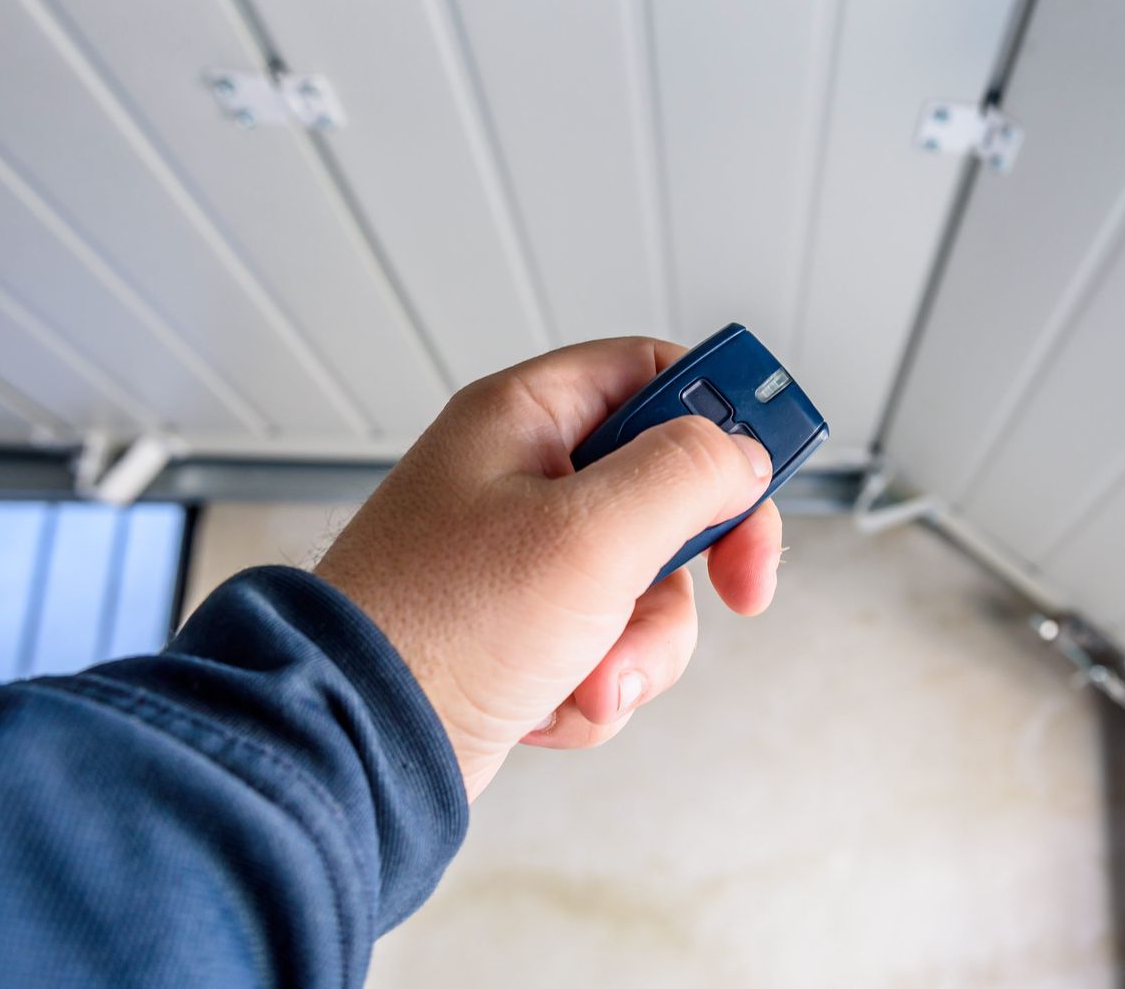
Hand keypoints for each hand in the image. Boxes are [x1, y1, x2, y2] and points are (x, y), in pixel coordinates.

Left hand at [315, 337, 780, 799]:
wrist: (355, 750)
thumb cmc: (440, 628)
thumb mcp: (592, 533)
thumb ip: (687, 474)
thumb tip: (743, 455)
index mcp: (524, 420)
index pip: (652, 374)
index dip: (721, 414)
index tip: (769, 466)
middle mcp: (522, 479)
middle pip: (668, 490)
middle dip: (693, 563)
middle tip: (738, 587)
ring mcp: (523, 561)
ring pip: (648, 583)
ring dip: (640, 643)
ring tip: (590, 674)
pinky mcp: (523, 633)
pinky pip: (610, 644)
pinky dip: (599, 683)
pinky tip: (554, 703)